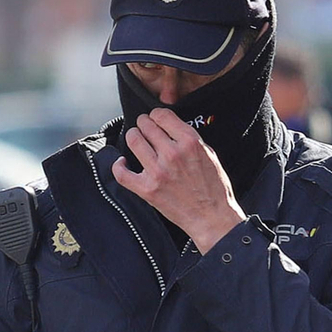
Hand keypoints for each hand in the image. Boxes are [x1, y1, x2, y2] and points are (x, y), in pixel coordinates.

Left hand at [111, 109, 247, 253]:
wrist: (211, 216)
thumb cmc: (213, 188)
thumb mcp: (209, 154)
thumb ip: (189, 139)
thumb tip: (172, 128)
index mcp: (190, 142)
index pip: (162, 115)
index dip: (156, 115)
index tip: (155, 118)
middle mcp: (172, 154)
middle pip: (146, 126)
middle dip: (143, 123)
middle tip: (143, 126)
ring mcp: (158, 172)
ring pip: (133, 141)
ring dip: (132, 137)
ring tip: (135, 139)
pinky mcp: (147, 189)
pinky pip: (122, 173)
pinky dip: (118, 165)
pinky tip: (123, 162)